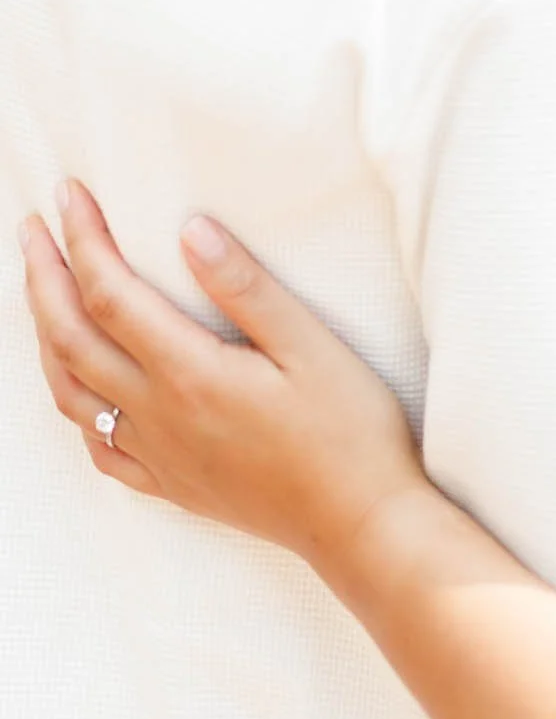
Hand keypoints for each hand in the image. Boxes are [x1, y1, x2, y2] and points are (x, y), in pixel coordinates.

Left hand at [24, 183, 427, 570]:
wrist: (359, 524)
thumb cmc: (349, 433)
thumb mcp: (312, 347)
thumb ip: (246, 288)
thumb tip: (191, 230)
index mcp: (189, 374)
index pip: (110, 294)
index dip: (82, 240)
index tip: (69, 194)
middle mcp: (159, 416)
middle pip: (72, 339)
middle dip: (44, 278)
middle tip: (33, 229)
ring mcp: (159, 456)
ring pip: (71, 393)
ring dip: (45, 336)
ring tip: (41, 293)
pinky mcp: (172, 485)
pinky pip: (99, 447)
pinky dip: (75, 407)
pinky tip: (81, 391)